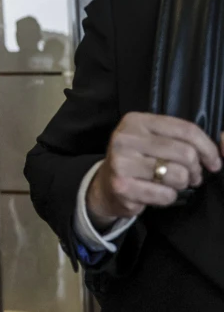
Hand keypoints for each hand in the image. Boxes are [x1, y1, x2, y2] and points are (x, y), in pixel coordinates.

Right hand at [86, 112, 222, 228]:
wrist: (105, 184)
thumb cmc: (139, 160)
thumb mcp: (157, 140)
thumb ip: (188, 139)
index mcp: (136, 121)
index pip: (186, 130)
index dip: (208, 148)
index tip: (214, 162)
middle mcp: (125, 138)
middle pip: (185, 153)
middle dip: (195, 170)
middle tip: (191, 177)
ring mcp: (121, 162)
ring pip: (178, 175)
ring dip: (181, 184)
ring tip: (171, 183)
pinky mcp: (121, 185)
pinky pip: (165, 195)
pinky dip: (168, 198)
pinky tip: (156, 193)